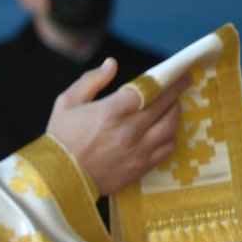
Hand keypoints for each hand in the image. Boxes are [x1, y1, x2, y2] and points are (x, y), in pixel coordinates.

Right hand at [46, 58, 188, 194]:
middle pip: (164, 107)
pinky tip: (166, 131)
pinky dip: (171, 136)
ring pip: (170, 127)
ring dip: (175, 113)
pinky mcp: (141, 167)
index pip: (149, 91)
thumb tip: (112, 64)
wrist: (59, 177)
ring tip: (172, 106)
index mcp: (110, 111)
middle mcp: (129, 130)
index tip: (177, 75)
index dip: (166, 81)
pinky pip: (167, 149)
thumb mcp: (67, 102)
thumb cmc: (61, 137)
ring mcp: (138, 150)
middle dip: (176, 92)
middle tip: (182, 84)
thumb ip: (91, 80)